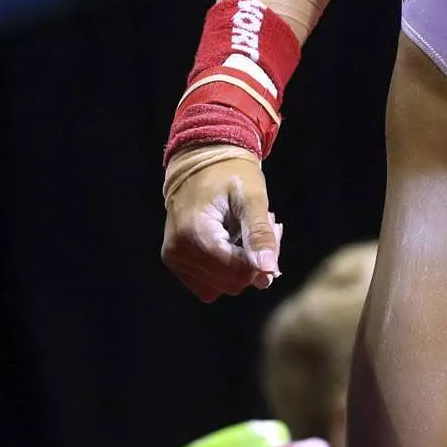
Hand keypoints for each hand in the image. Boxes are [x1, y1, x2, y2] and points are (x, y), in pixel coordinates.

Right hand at [160, 145, 281, 300]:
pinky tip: (232, 242)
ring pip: (222, 287)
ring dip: (241, 266)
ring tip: (245, 232)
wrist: (200, 159)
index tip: (271, 227)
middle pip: (232, 283)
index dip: (262, 259)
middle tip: (262, 225)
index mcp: (194, 236)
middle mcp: (179, 253)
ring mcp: (175, 259)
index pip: (238, 273)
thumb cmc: (230, 173)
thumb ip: (259, 234)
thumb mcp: (252, 197)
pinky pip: (210, 284)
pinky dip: (225, 269)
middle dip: (254, 260)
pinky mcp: (176, 261)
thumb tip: (269, 270)